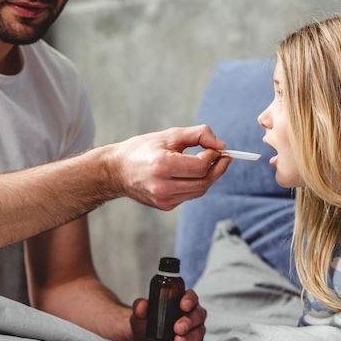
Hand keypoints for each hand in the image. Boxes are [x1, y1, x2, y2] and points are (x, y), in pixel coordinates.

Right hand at [108, 125, 230, 209]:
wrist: (116, 171)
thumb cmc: (142, 150)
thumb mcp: (169, 135)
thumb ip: (198, 135)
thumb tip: (221, 145)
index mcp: (162, 166)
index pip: (200, 166)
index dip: (214, 158)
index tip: (217, 149)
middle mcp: (162, 186)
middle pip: (204, 182)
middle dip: (218, 169)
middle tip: (223, 157)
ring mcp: (164, 199)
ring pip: (200, 191)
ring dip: (209, 177)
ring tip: (209, 163)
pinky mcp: (165, 206)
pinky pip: (190, 195)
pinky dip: (196, 183)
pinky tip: (191, 173)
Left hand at [129, 289, 206, 340]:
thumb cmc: (147, 322)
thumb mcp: (140, 313)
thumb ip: (140, 307)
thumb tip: (143, 304)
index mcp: (181, 301)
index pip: (191, 297)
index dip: (189, 300)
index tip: (184, 305)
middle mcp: (191, 314)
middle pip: (198, 314)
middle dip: (189, 321)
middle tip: (178, 328)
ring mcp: (194, 330)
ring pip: (199, 331)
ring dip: (189, 337)